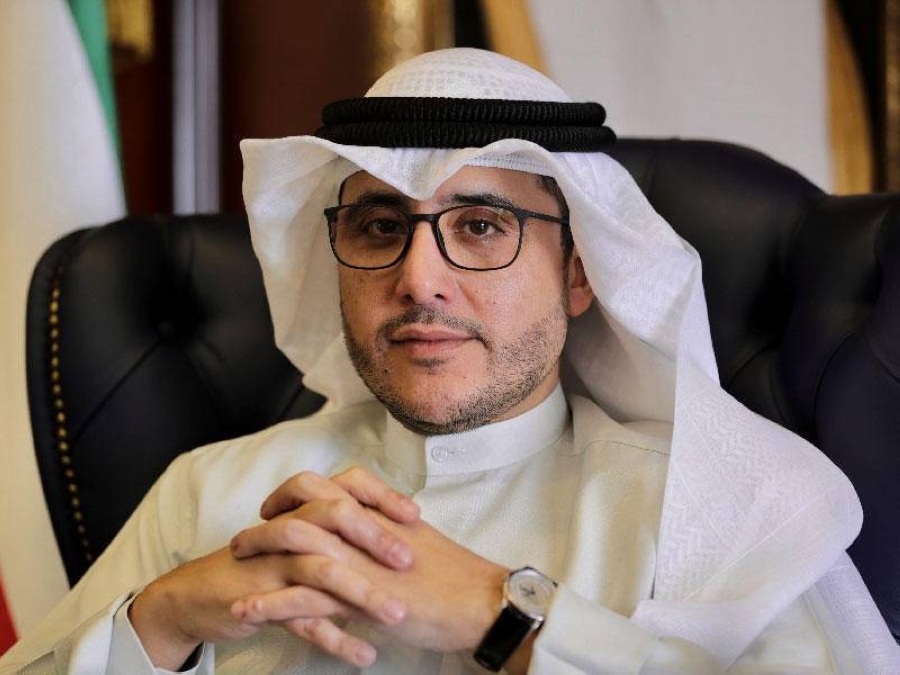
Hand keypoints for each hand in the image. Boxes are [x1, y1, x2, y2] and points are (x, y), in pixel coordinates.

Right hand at [130, 468, 419, 669]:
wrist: (198, 594)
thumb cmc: (261, 564)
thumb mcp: (298, 539)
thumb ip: (336, 530)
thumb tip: (389, 529)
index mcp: (304, 510)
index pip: (346, 486)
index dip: (380, 495)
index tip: (415, 516)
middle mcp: (291, 531)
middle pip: (334, 518)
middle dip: (374, 538)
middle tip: (408, 561)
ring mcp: (275, 566)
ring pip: (320, 571)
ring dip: (362, 593)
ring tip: (395, 616)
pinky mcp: (261, 603)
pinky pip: (301, 620)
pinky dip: (335, 639)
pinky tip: (364, 656)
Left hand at [230, 467, 510, 654]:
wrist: (480, 602)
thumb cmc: (457, 577)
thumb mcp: (420, 541)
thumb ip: (390, 532)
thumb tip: (372, 535)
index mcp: (381, 512)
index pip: (331, 484)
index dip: (299, 492)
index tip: (280, 506)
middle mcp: (365, 527)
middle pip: (304, 504)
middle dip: (269, 516)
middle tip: (247, 535)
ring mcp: (359, 559)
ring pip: (294, 543)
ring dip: (258, 552)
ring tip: (234, 564)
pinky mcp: (357, 595)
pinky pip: (300, 596)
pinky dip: (267, 603)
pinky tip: (245, 612)